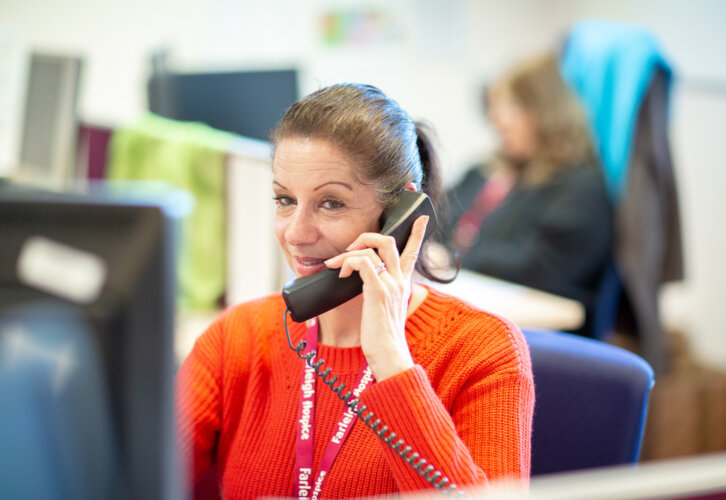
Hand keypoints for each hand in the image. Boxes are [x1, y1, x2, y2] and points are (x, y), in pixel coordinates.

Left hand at [324, 215, 428, 380]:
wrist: (388, 353)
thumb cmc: (382, 336)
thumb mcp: (383, 309)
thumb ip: (378, 292)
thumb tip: (359, 282)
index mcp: (403, 283)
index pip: (413, 252)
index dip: (418, 233)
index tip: (422, 218)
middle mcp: (400, 280)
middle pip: (389, 241)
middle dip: (366, 236)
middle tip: (350, 248)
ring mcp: (390, 284)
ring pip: (373, 247)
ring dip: (349, 251)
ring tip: (336, 265)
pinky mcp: (378, 291)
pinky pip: (363, 262)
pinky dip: (347, 262)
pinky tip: (340, 273)